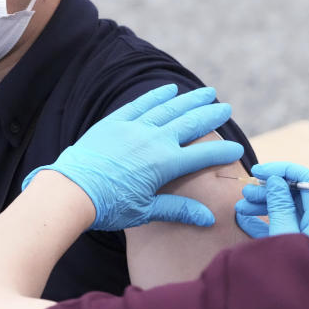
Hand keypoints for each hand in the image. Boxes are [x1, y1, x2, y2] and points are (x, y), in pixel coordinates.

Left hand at [22, 85, 243, 229]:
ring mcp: (134, 128)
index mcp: (165, 164)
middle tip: (226, 107)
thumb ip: (178, 210)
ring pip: (169, 108)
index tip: (237, 149)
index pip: (202, 155)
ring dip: (189, 100)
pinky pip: (140, 105)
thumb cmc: (109, 207)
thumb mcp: (146, 211)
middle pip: (189, 123)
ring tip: (206, 92)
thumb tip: (208, 218)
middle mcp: (154, 140)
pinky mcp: (115, 122)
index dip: (221, 152)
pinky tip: (169, 89)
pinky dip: (156, 96)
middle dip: (210, 115)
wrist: (71, 191)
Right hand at [235, 162, 308, 252]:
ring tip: (241, 207)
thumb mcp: (285, 237)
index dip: (284, 171)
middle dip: (269, 190)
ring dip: (263, 205)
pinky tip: (245, 220)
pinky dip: (264, 221)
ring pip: (287, 211)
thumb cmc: (299, 278)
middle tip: (246, 193)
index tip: (259, 172)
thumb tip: (277, 182)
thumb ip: (281, 207)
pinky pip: (283, 228)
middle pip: (296, 195)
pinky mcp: (300, 251)